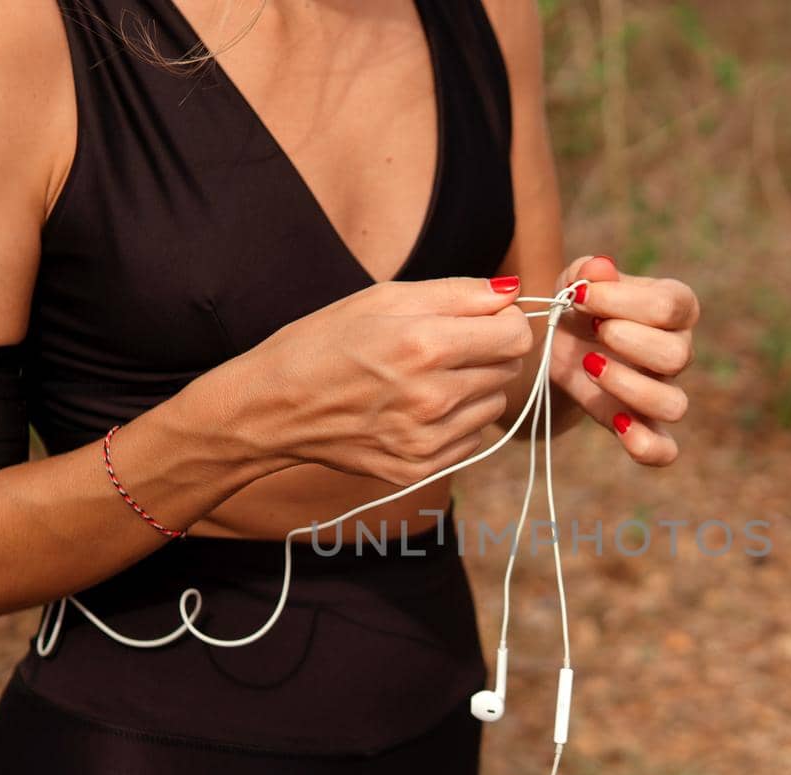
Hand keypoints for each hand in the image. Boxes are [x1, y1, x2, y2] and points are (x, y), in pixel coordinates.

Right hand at [212, 277, 533, 485]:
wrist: (274, 409)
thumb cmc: (324, 342)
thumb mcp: (382, 299)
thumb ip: (457, 293)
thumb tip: (512, 290)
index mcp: (423, 345)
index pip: (515, 336)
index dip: (504, 321)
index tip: (481, 320)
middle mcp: (432, 398)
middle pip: (509, 369)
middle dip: (486, 352)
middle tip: (442, 348)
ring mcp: (426, 440)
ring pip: (493, 405)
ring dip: (473, 388)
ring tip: (426, 379)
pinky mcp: (419, 469)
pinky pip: (471, 439)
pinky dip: (455, 422)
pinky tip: (416, 409)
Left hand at [549, 255, 698, 465]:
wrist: (558, 346)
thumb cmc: (580, 306)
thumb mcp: (576, 280)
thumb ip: (588, 271)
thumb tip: (600, 270)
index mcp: (675, 308)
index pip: (671, 305)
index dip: (622, 301)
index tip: (581, 297)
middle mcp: (678, 351)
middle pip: (678, 356)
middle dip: (627, 341)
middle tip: (594, 330)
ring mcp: (663, 392)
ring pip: (674, 405)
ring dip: (628, 387)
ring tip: (591, 366)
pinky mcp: (643, 426)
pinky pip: (663, 450)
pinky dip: (645, 445)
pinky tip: (616, 423)